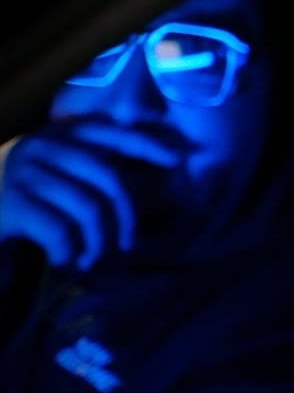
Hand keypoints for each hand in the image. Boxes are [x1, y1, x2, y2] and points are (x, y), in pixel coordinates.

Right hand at [0, 119, 185, 270]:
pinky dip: (68, 252)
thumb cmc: (28, 205)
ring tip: (90, 259)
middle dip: (126, 217)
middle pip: (109, 178)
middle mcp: (40, 145)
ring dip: (97, 243)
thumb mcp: (62, 178)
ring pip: (88, 209)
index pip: (110, 132)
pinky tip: (63, 260)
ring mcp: (23, 172)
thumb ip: (96, 171)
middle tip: (127, 245)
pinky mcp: (10, 203)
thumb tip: (159, 169)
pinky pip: (61, 231)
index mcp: (57, 134)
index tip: (177, 159)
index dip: (146, 144)